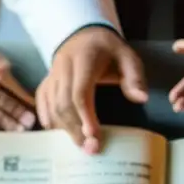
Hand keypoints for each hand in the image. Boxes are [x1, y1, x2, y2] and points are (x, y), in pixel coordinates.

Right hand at [37, 26, 147, 152]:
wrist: (82, 33)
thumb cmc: (107, 49)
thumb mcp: (127, 56)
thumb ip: (134, 76)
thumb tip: (141, 98)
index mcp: (84, 60)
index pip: (80, 92)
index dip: (85, 116)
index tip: (94, 136)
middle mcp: (63, 67)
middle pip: (63, 103)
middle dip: (76, 129)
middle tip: (91, 149)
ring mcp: (51, 74)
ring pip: (51, 106)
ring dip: (64, 129)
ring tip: (81, 146)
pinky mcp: (46, 81)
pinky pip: (42, 103)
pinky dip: (49, 120)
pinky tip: (60, 134)